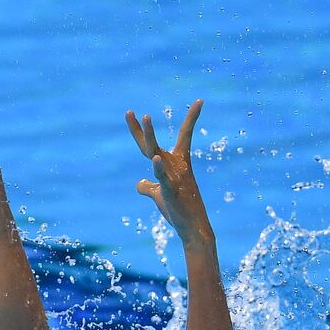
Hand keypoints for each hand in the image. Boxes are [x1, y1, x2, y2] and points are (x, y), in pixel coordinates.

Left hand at [125, 100, 211, 242]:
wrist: (192, 228)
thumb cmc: (178, 210)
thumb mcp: (160, 195)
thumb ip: (149, 187)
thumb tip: (140, 183)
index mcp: (176, 163)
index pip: (184, 135)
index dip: (191, 118)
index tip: (200, 101)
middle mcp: (176, 166)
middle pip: (154, 143)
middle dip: (142, 128)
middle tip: (128, 112)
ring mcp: (174, 178)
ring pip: (156, 154)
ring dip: (148, 137)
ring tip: (143, 117)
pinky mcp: (171, 192)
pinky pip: (163, 178)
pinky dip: (158, 169)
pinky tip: (154, 159)